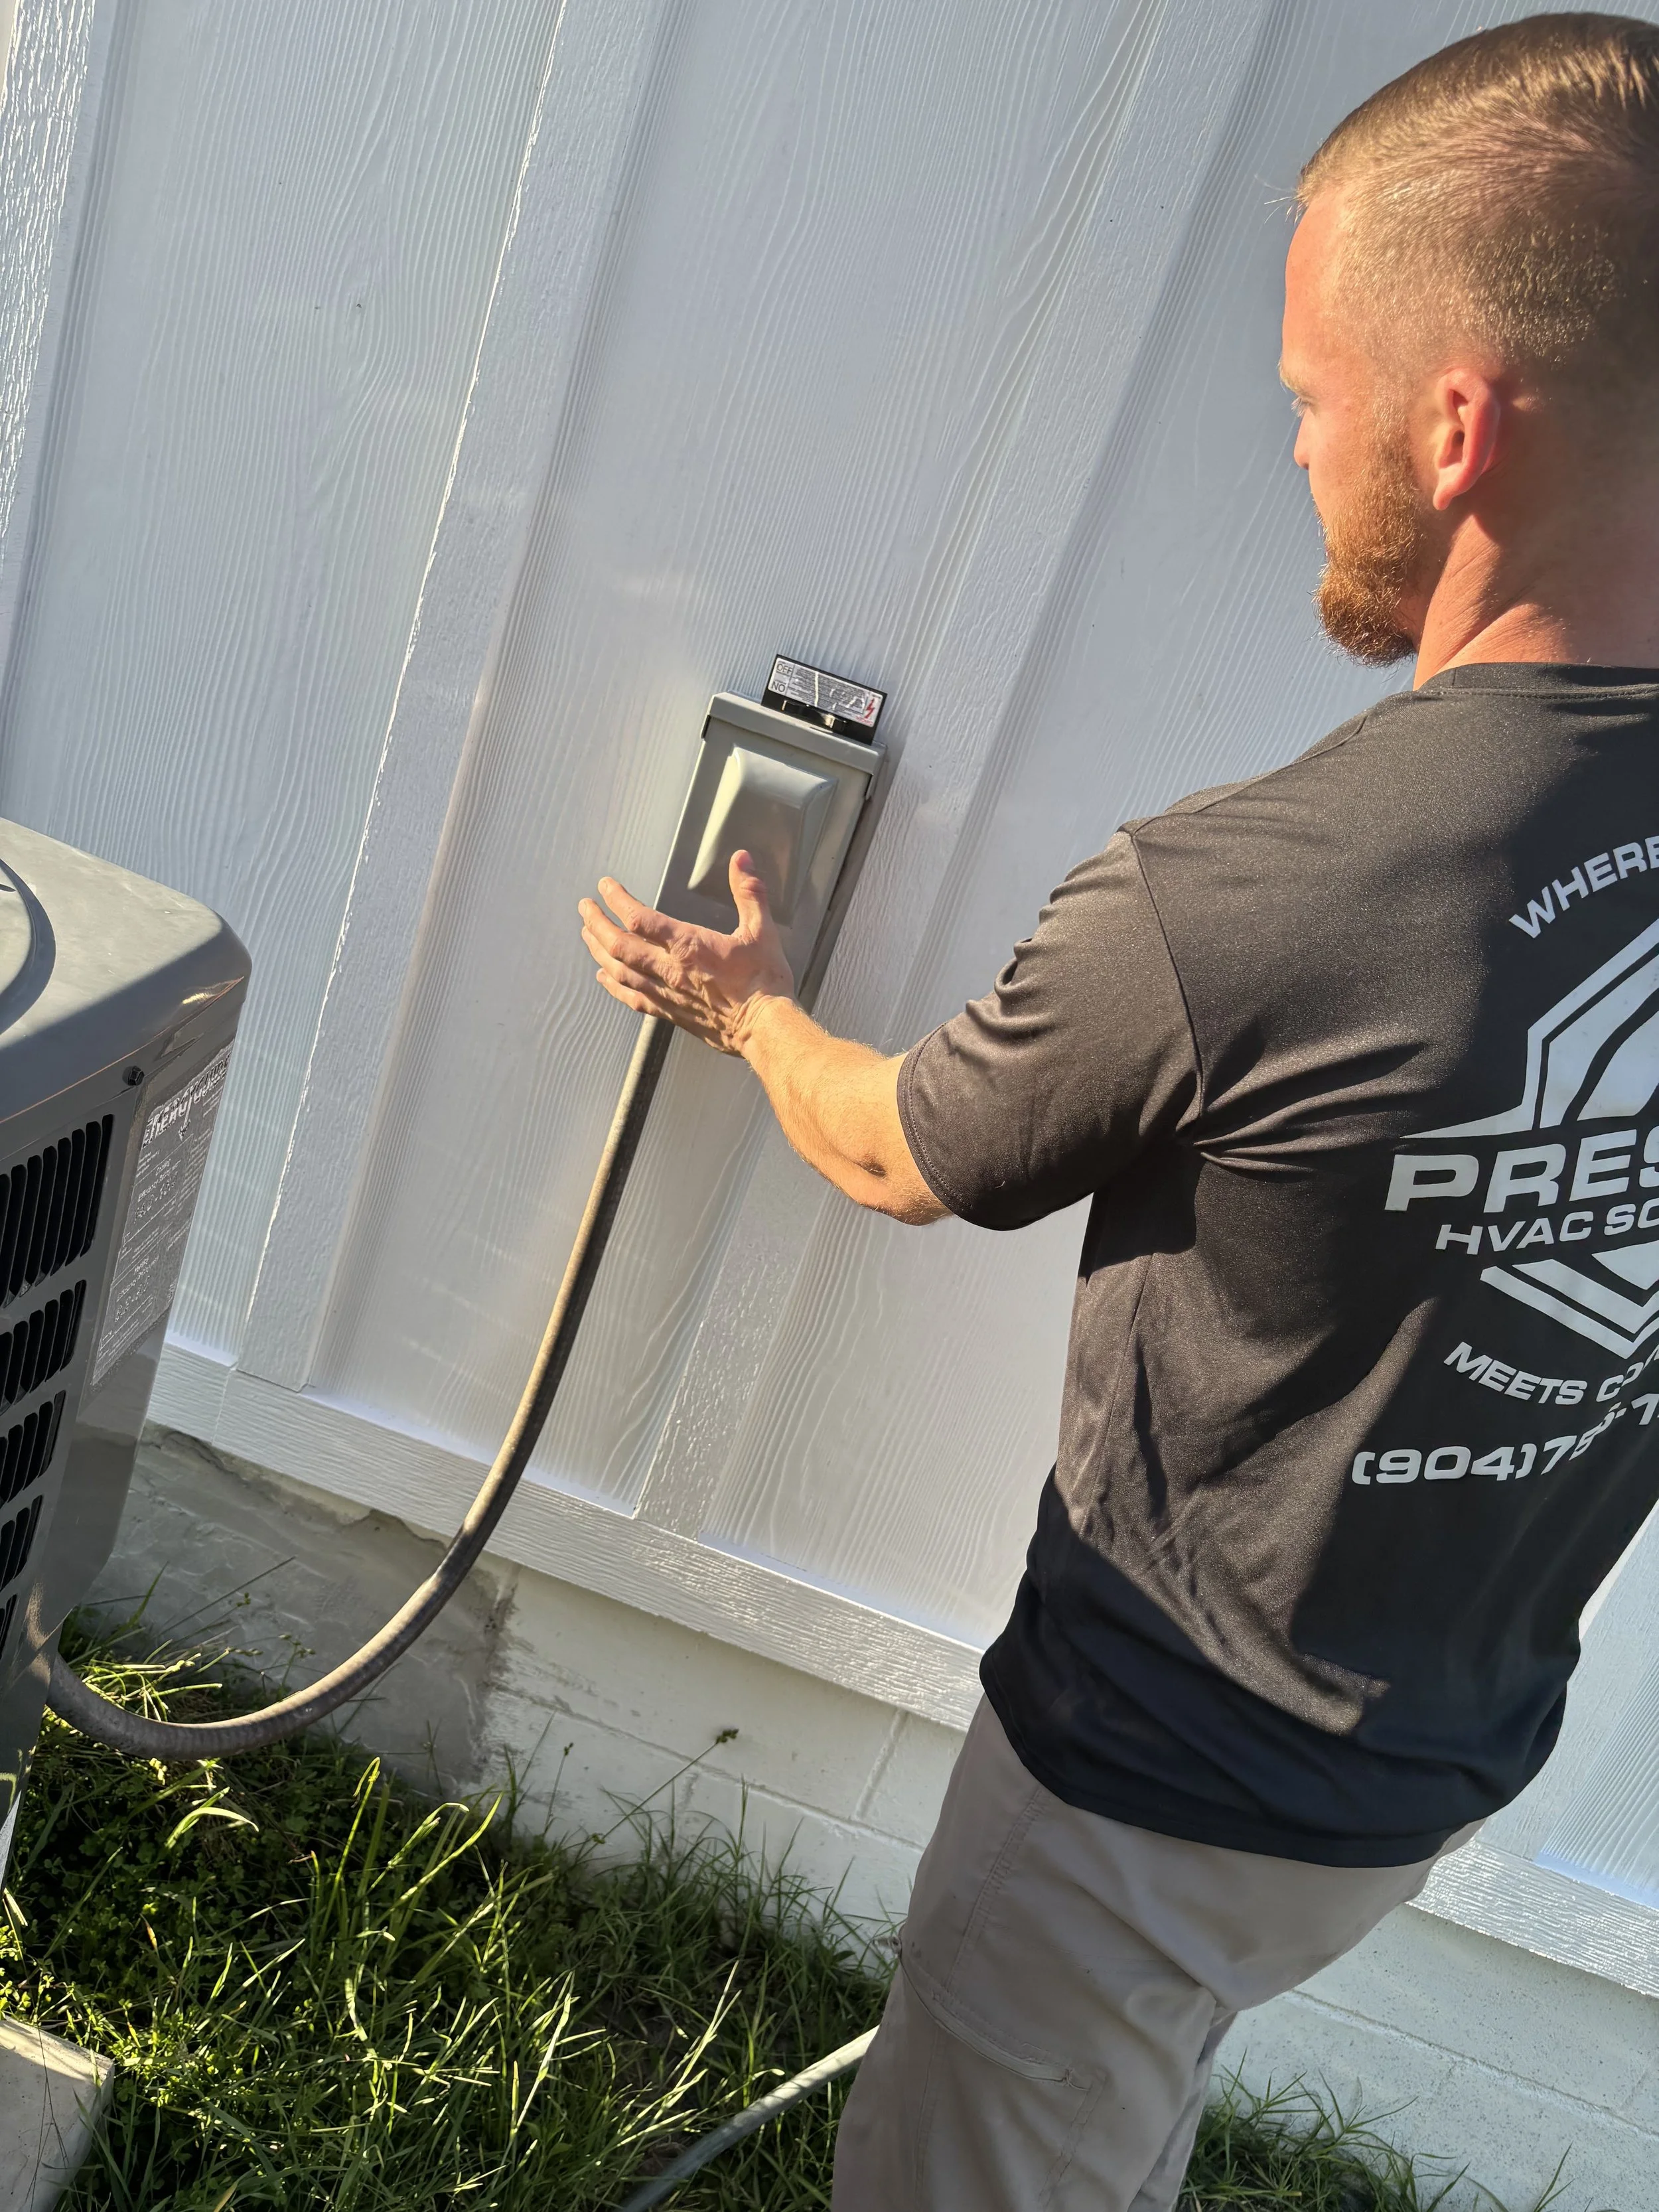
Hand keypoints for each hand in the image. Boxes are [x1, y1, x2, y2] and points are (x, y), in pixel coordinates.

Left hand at [579, 850, 796, 1055]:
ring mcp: (667, 993)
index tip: (606, 886)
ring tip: (587, 935)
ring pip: (620, 971)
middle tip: (585, 908)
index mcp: (689, 945)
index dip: (617, 899)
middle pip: (619, 944)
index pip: (640, 918)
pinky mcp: (670, 1013)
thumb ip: (749, 892)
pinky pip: (632, 998)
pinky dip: (613, 986)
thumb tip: (742, 859)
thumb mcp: (762, 930)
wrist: (765, 1028)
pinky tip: (603, 977)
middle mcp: (670, 969)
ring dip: (598, 950)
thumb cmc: (765, 982)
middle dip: (597, 923)